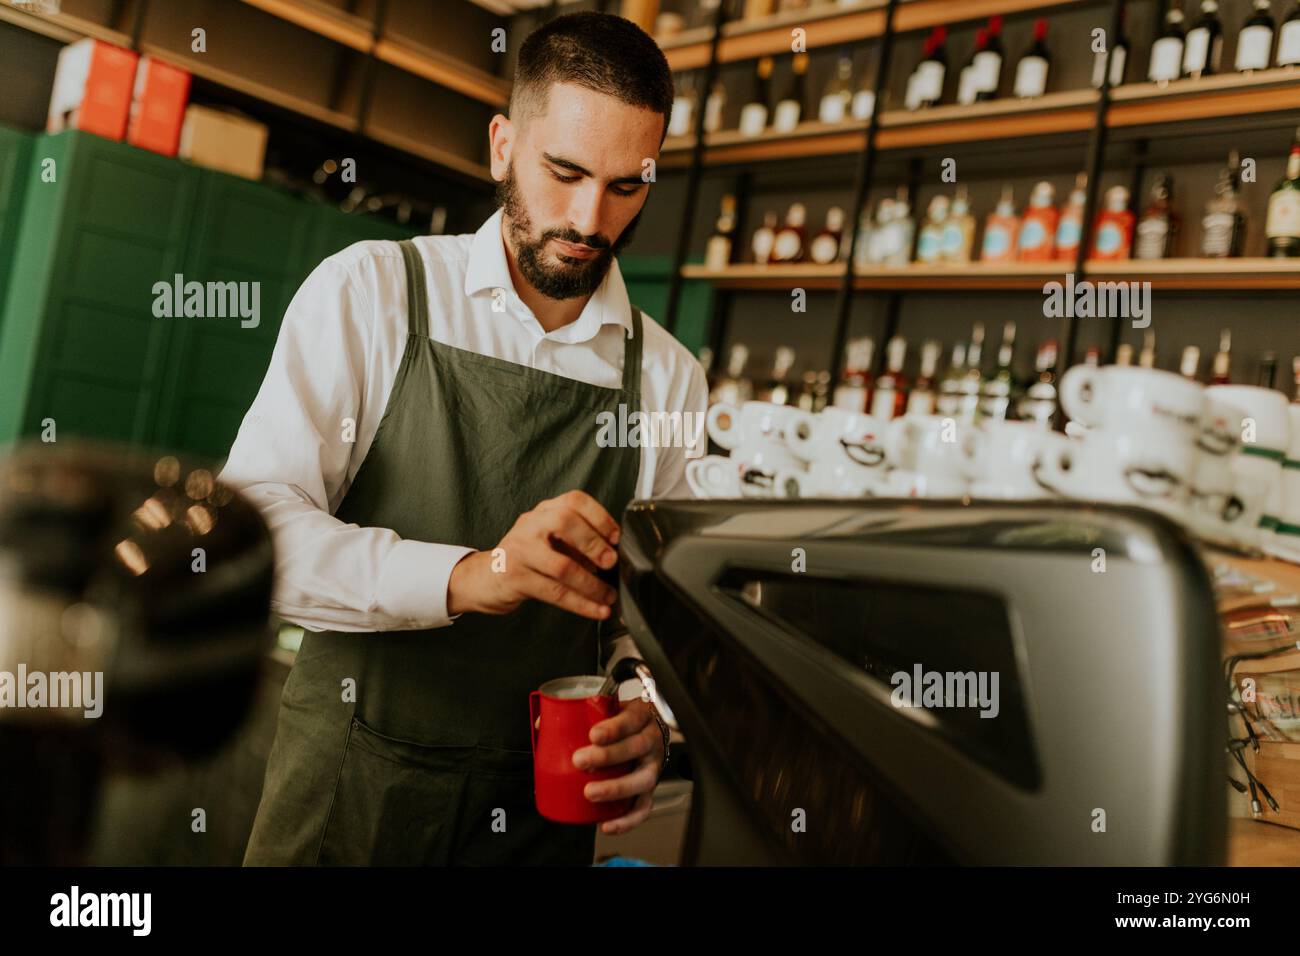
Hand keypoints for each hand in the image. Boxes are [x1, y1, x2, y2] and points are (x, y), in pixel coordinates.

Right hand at [447, 490, 619, 620]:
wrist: (485, 578)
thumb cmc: (527, 558)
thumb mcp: (551, 541)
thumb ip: (578, 543)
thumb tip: (613, 557)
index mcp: (544, 512)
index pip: (574, 500)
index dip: (599, 516)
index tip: (617, 536)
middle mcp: (530, 525)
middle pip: (565, 522)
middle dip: (594, 543)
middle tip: (612, 563)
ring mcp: (520, 550)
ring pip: (561, 565)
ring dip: (591, 584)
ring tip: (608, 596)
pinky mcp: (515, 578)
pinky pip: (554, 592)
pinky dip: (580, 603)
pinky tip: (596, 610)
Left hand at [572, 698, 663, 834]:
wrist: (651, 730)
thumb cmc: (623, 721)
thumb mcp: (609, 709)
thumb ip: (577, 714)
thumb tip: (543, 724)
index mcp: (641, 717)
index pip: (631, 720)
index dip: (614, 728)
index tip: (593, 735)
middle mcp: (652, 741)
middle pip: (636, 748)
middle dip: (607, 756)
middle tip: (579, 761)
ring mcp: (654, 766)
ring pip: (643, 779)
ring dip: (616, 788)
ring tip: (589, 792)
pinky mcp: (650, 789)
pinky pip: (643, 807)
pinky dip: (627, 820)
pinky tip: (606, 825)